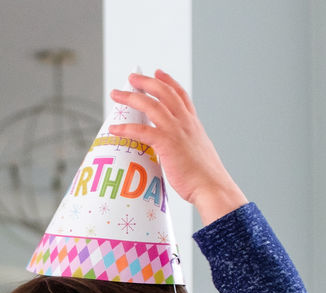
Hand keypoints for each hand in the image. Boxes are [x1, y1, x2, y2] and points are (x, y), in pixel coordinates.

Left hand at [109, 69, 246, 224]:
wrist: (211, 187)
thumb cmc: (203, 177)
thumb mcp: (196, 153)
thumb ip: (184, 145)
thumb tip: (174, 151)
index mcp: (193, 124)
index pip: (181, 95)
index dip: (168, 81)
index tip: (158, 72)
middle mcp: (185, 123)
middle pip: (164, 93)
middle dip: (146, 82)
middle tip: (131, 77)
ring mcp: (177, 131)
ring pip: (151, 105)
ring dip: (131, 98)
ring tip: (116, 94)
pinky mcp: (167, 144)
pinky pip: (142, 131)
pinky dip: (126, 128)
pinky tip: (114, 129)